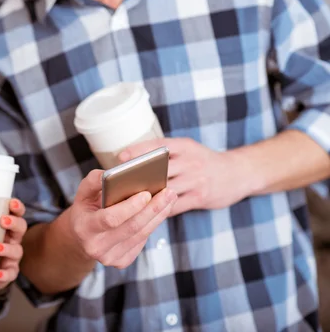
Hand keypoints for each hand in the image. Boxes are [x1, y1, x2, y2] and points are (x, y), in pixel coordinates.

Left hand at [0, 198, 26, 294]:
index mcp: (5, 227)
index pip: (17, 213)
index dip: (17, 207)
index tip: (11, 202)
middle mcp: (12, 240)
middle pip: (21, 228)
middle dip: (14, 223)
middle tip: (2, 221)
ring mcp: (12, 257)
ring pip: (17, 250)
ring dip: (7, 248)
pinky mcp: (8, 273)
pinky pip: (10, 274)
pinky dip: (4, 274)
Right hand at [68, 170, 177, 268]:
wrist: (79, 239)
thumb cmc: (84, 210)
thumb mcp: (82, 193)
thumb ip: (94, 181)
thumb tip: (113, 172)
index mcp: (84, 228)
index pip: (111, 219)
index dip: (130, 207)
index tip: (146, 194)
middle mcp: (96, 246)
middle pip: (132, 227)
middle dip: (153, 209)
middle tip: (168, 192)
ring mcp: (110, 257)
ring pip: (141, 235)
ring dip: (158, 216)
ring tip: (169, 198)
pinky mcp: (121, 261)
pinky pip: (142, 241)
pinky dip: (152, 224)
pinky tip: (160, 211)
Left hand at [118, 138, 250, 216]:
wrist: (239, 173)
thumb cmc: (204, 161)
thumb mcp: (188, 149)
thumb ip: (167, 153)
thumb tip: (133, 160)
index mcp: (185, 146)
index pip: (158, 145)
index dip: (138, 150)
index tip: (120, 156)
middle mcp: (191, 161)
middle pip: (160, 168)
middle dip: (139, 175)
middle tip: (119, 182)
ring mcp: (196, 180)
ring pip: (165, 188)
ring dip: (146, 195)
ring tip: (128, 200)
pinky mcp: (200, 197)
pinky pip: (174, 205)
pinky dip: (159, 209)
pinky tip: (146, 211)